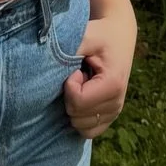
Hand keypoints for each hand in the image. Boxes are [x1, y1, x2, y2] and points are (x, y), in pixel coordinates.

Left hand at [63, 7, 136, 139]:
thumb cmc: (100, 35)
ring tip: (83, 84)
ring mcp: (114, 112)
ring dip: (75, 105)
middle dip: (70, 96)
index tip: (75, 70)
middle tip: (79, 75)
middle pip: (76, 116)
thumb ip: (68, 52)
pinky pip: (87, 131)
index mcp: (113, 85)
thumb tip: (47, 68)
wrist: (118, 36)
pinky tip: (82, 97)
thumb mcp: (86, 36)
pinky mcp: (110, 117)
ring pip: (80, 126)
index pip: (77, 102)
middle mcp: (117, 103)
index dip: (69, 85)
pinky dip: (79, 117)